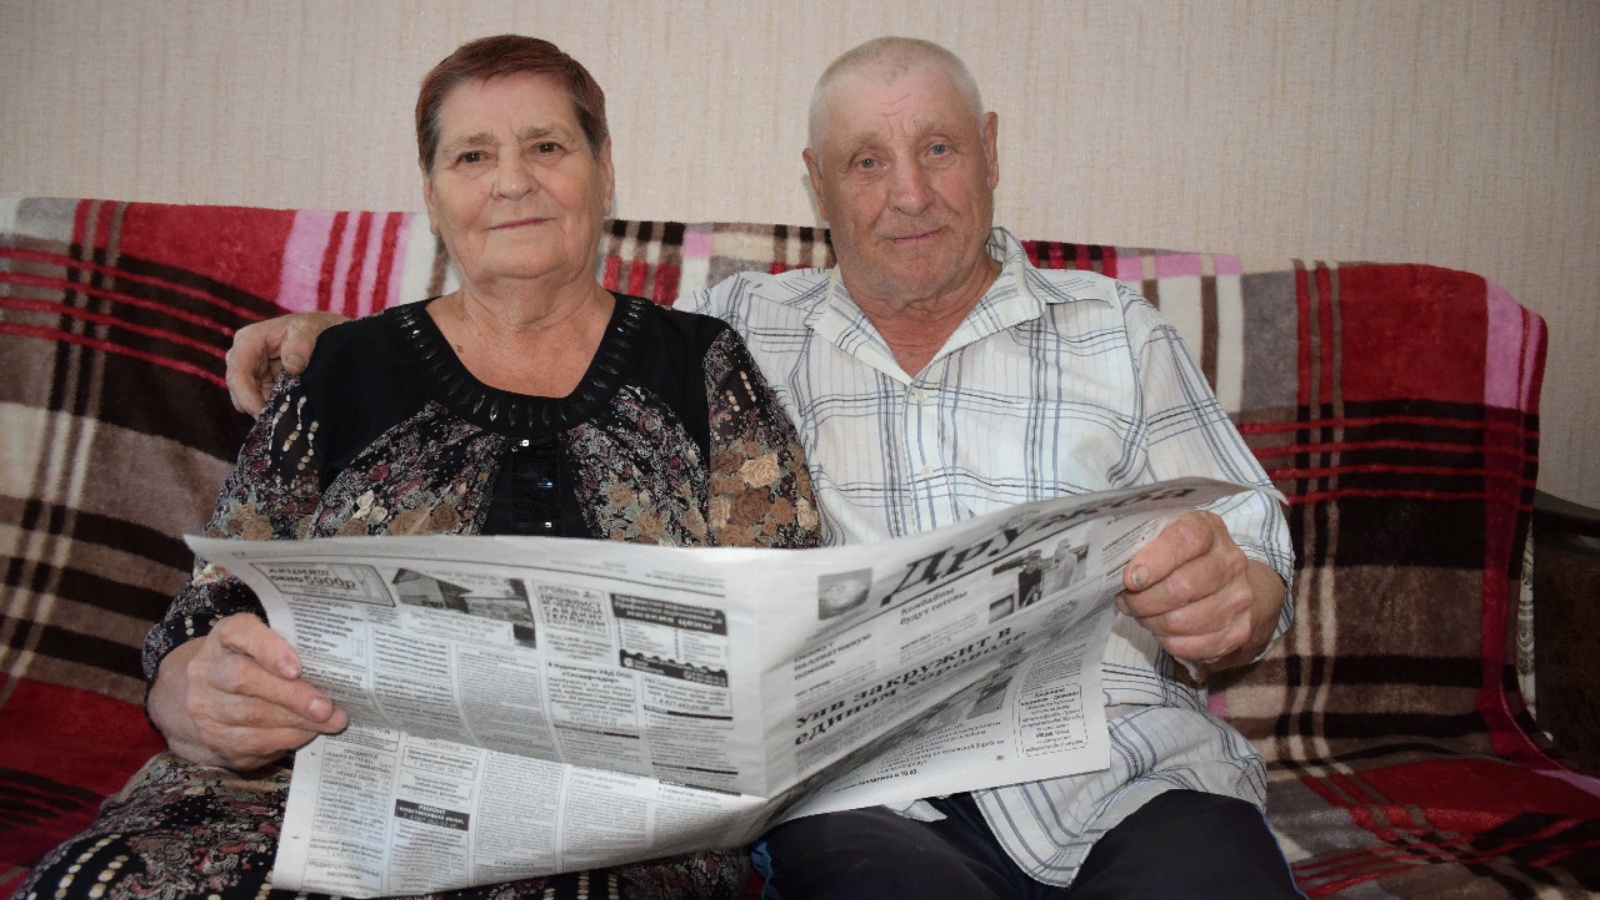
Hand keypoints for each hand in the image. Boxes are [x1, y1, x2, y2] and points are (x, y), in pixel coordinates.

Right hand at [148, 613, 347, 770]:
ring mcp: (205, 707)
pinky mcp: (213, 739)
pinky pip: (250, 743)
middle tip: (327, 707)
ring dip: (295, 722)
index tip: (296, 668)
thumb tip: (338, 671)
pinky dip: (284, 739)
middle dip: (292, 696)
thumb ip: (294, 648)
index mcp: (225, 636)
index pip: (239, 632)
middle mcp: (207, 670)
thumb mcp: (269, 645)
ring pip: (250, 716)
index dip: (268, 649)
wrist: (211, 698)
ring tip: (328, 722)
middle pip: (244, 679)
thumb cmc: (255, 664)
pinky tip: (306, 734)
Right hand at [225, 312, 347, 414]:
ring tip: (286, 417)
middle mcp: (245, 357)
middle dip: (254, 406)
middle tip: (277, 421)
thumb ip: (301, 343)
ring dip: (265, 409)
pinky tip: (288, 413)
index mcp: (249, 340)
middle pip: (238, 389)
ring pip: (247, 399)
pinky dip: (273, 409)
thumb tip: (292, 366)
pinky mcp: (263, 385)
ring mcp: (253, 373)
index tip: (262, 412)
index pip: (238, 370)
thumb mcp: (310, 327)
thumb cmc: (313, 327)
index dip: (246, 394)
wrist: (324, 334)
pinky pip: (261, 402)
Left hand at [1116, 510, 1284, 679]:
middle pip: (1181, 587)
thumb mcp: (1168, 538)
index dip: (1155, 560)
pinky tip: (1160, 628)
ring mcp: (1237, 599)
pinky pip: (1187, 645)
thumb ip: (1146, 545)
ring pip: (1179, 621)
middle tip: (1126, 600)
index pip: (1186, 539)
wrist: (1233, 587)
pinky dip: (1164, 640)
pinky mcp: (1236, 632)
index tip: (1130, 578)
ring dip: (1149, 621)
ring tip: (1141, 613)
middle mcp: (1231, 562)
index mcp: (1210, 530)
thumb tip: (1116, 571)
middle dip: (1142, 599)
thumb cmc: (1187, 559)